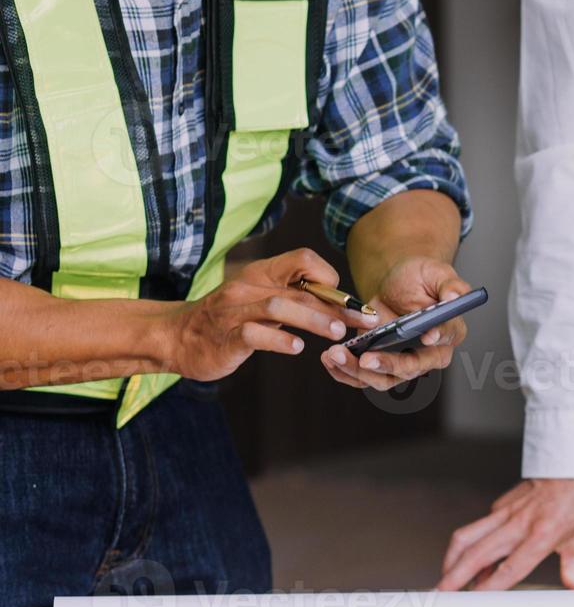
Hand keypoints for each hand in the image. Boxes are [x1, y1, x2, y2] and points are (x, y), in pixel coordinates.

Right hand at [167, 248, 361, 380]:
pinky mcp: (226, 336)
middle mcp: (249, 287)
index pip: (302, 258)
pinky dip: (278, 339)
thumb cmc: (230, 319)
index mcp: (262, 274)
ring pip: (279, 307)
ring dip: (313, 319)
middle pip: (300, 288)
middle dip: (336, 306)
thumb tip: (341, 304)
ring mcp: (236, 311)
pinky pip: (254, 334)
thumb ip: (295, 297)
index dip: (328, 276)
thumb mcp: (262, 300)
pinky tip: (297, 348)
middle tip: (362, 322)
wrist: (178, 336)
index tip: (345, 300)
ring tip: (337, 333)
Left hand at [322, 256, 471, 390]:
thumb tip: (453, 298)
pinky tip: (329, 359)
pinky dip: (344, 372)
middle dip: (387, 365)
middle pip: (412, 368)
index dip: (436, 338)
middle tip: (365, 359)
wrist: (397, 282)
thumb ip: (451, 286)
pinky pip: (363, 377)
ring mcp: (403, 361)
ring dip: (358, 372)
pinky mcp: (380, 362)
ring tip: (335, 355)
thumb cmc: (421, 277)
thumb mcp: (438, 273)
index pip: (446, 338)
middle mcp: (429, 353)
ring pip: (384, 379)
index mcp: (450, 331)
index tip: (426, 336)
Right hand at [440, 479, 573, 591]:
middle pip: (478, 553)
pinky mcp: (498, 506)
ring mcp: (504, 513)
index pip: (511, 566)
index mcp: (542, 535)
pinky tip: (469, 562)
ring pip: (467, 536)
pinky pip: (477, 528)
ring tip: (445, 579)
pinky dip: (467, 547)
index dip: (490, 584)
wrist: (572, 464)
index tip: (474, 599)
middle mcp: (519, 524)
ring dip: (451, 560)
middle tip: (441, 594)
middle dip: (455, 576)